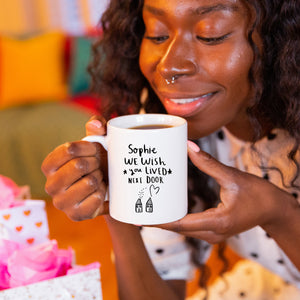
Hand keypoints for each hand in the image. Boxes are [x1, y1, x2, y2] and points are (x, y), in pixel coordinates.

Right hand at [41, 116, 108, 220]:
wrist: (107, 188)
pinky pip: (97, 198)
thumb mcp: (97, 142)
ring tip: (98, 178)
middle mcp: (51, 185)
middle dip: (95, 162)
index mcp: (50, 165)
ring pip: (90, 182)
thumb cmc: (98, 162)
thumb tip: (97, 124)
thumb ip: (96, 127)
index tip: (96, 149)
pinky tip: (100, 192)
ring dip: (100, 177)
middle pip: (79, 165)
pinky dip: (103, 192)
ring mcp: (62, 203)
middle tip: (98, 165)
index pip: (69, 149)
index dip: (88, 147)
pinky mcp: (76, 215)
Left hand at [155, 141, 289, 243]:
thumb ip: (209, 163)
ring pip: (185, 230)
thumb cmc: (258, 194)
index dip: (160, 221)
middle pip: (180, 229)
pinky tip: (169, 210)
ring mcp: (215, 234)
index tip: (142, 216)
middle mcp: (214, 233)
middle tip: (139, 209)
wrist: (274, 209)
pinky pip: (192, 228)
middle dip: (159, 220)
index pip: (181, 224)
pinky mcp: (215, 230)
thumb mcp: (233, 177)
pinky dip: (178, 221)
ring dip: (168, 221)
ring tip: (150, 209)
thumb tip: (188, 146)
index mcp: (217, 222)